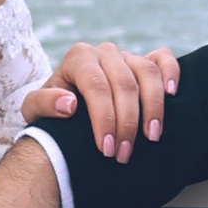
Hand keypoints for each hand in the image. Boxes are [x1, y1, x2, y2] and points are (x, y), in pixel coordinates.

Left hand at [22, 38, 179, 162]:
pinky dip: (171, 73)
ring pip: (147, 72)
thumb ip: (43, 104)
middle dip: (127, 123)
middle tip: (124, 154)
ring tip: (151, 137)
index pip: (96, 86)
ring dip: (153, 107)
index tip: (107, 149)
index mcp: (78, 58)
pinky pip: (164, 59)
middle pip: (124, 84)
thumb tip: (70, 104)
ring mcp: (127, 55)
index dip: (104, 118)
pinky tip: (172, 95)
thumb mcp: (35, 110)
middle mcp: (104, 52)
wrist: (67, 107)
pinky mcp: (145, 61)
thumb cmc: (53, 109)